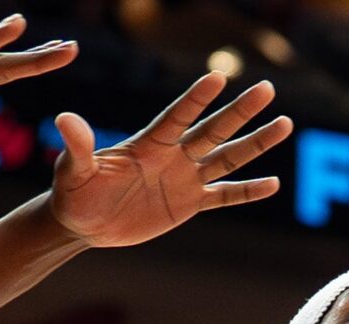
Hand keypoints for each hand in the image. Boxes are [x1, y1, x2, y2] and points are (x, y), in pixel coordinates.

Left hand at [49, 72, 292, 247]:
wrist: (83, 222)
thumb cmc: (75, 192)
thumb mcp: (74, 170)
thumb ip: (78, 146)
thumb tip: (64, 119)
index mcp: (149, 144)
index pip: (177, 117)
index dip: (195, 99)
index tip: (218, 77)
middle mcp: (173, 155)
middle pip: (213, 130)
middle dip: (239, 112)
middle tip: (266, 88)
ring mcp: (185, 178)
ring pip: (227, 157)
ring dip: (255, 143)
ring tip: (284, 124)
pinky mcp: (189, 204)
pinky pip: (224, 196)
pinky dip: (246, 191)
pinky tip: (272, 184)